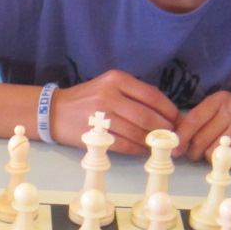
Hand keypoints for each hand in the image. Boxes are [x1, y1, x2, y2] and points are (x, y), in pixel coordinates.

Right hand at [49, 70, 178, 154]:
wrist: (53, 112)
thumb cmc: (87, 99)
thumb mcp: (109, 86)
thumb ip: (135, 95)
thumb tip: (166, 113)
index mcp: (116, 79)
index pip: (152, 96)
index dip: (169, 111)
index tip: (177, 121)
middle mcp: (109, 95)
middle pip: (147, 116)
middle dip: (164, 129)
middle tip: (172, 137)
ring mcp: (100, 115)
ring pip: (137, 132)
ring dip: (152, 141)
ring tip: (160, 145)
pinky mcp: (94, 135)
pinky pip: (124, 144)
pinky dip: (138, 149)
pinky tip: (143, 150)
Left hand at [175, 92, 230, 166]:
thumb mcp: (226, 113)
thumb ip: (203, 122)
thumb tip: (176, 138)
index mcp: (222, 100)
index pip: (192, 120)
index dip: (180, 138)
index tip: (176, 150)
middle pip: (200, 140)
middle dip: (197, 152)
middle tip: (205, 153)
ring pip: (213, 152)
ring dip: (215, 158)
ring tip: (228, 151)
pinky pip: (229, 162)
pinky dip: (229, 164)